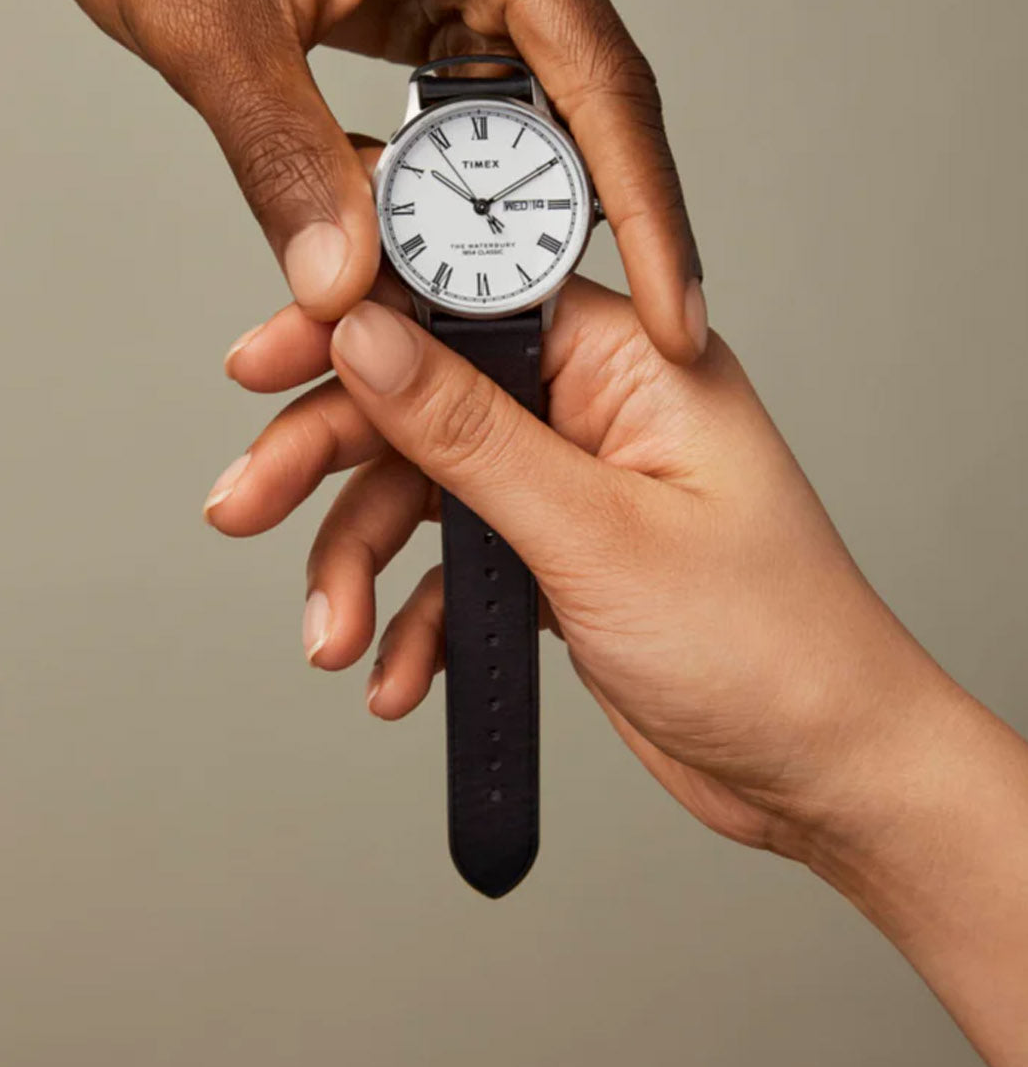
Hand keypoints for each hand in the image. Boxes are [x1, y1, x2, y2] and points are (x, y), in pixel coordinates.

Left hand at [0, 0, 704, 351]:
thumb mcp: (213, 33)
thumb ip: (285, 162)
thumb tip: (343, 288)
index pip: (603, 86)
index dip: (648, 213)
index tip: (677, 316)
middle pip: (593, 108)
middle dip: (596, 227)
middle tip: (623, 341)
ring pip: (544, 118)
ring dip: (525, 212)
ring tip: (527, 306)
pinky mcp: (446, 0)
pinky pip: (487, 111)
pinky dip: (474, 183)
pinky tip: (463, 246)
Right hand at [207, 276, 938, 854]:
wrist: (824, 774)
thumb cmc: (769, 645)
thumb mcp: (597, 533)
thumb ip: (469, 432)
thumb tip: (366, 336)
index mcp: (629, 360)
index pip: (466, 292)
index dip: (357, 313)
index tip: (266, 356)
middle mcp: (591, 408)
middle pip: (419, 395)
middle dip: (326, 457)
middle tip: (241, 504)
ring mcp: (568, 485)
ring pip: (421, 490)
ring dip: (357, 562)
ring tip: (328, 637)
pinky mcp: (552, 558)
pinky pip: (451, 565)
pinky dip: (412, 618)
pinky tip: (394, 675)